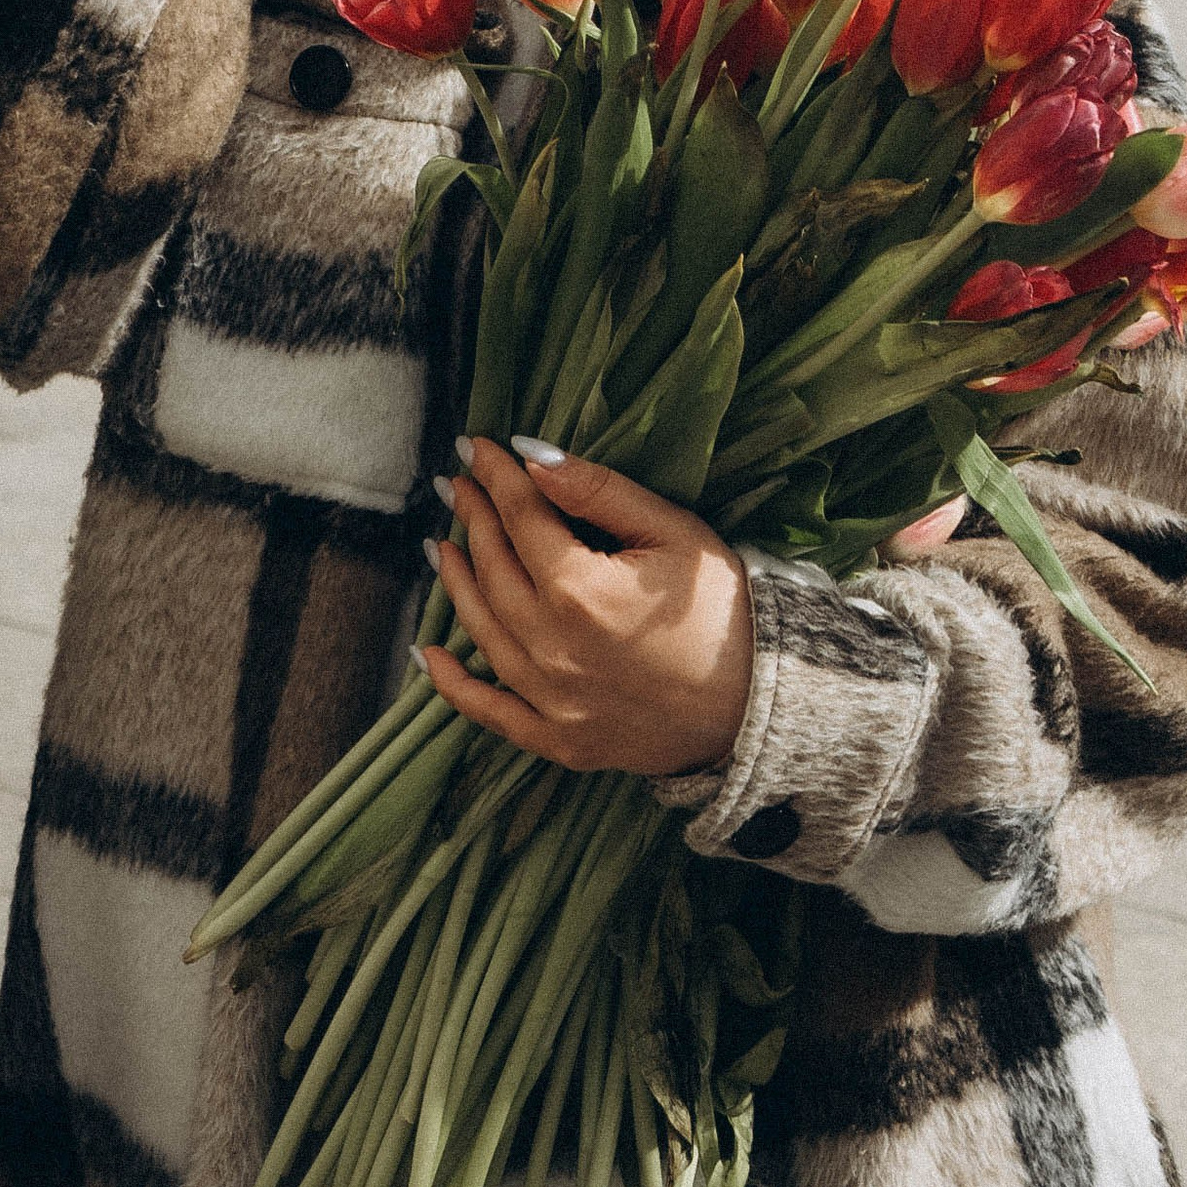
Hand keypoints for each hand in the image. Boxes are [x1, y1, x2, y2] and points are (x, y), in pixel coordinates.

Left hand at [420, 440, 754, 778]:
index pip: (521, 517)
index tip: (473, 446)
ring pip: (482, 629)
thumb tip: (532, 456)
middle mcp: (553, 648)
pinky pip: (490, 712)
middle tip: (457, 485)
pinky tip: (426, 655)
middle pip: (495, 569)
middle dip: (473, 518)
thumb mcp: (672, 531)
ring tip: (442, 544)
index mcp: (581, 591)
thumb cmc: (723, 608)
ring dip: (456, 582)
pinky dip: (452, 685)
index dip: (495, 476)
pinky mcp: (559, 740)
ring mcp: (551, 700)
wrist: (760, 703)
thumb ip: (598, 492)